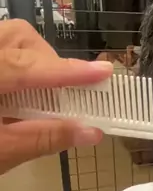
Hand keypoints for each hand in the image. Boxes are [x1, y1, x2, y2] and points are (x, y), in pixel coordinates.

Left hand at [0, 20, 111, 174]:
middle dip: (46, 60)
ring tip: (38, 94)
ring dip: (32, 60)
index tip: (104, 73)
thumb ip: (43, 138)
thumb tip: (92, 132)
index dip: (66, 71)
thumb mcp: (0, 153)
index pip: (25, 67)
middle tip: (61, 93)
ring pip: (11, 38)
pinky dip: (17, 62)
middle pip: (19, 38)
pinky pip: (5, 49)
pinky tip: (18, 91)